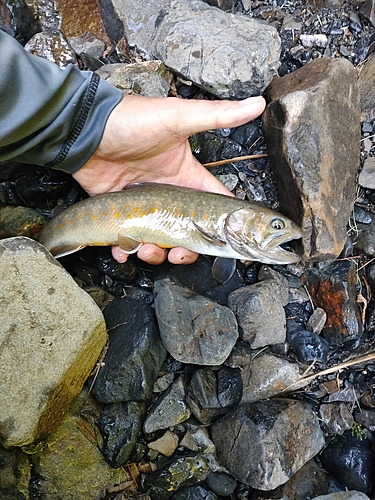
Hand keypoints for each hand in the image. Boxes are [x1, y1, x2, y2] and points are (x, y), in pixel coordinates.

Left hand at [72, 94, 265, 264]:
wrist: (84, 129)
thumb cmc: (130, 121)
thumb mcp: (177, 118)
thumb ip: (216, 116)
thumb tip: (256, 103)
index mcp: (186, 177)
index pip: (213, 204)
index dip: (221, 224)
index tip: (226, 241)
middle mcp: (167, 195)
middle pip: (187, 233)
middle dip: (184, 249)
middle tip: (175, 253)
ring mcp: (143, 207)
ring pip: (158, 241)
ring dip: (153, 254)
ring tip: (142, 249)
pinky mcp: (120, 214)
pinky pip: (127, 240)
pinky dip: (125, 250)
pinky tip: (121, 248)